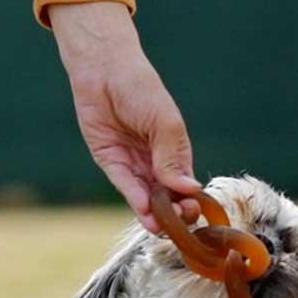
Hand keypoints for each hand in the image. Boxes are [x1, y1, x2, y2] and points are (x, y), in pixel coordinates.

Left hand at [49, 1, 200, 233]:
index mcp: (175, 151)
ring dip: (154, 214)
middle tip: (178, 222)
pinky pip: (126, 185)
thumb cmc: (140, 88)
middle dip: (173, 213)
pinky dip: (135, 198)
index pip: (186, 185)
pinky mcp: (111, 162)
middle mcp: (155, 162)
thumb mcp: (165, 121)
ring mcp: (133, 164)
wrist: (103, 70)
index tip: (194, 210)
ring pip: (147, 197)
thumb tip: (189, 188)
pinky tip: (145, 209)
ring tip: (159, 228)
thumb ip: (173, 156)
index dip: (190, 200)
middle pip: (167, 197)